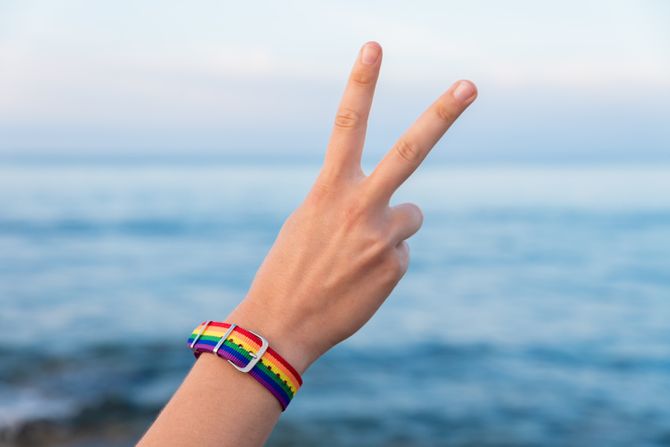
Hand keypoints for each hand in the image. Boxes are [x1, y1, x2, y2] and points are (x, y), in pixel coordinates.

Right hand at [227, 41, 476, 373]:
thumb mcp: (306, 222)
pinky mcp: (395, 266)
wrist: (282, 325)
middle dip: (442, 114)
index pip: (345, 124)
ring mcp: (381, 238)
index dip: (360, 83)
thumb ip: (344, 201)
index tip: (374, 46)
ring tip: (358, 254)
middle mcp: (360, 207)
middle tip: (470, 85)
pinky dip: (385, 261)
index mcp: (328, 190)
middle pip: (410, 151)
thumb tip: (394, 204)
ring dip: (392, 229)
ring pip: (411, 215)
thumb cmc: (290, 269)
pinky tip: (360, 280)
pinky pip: (401, 251)